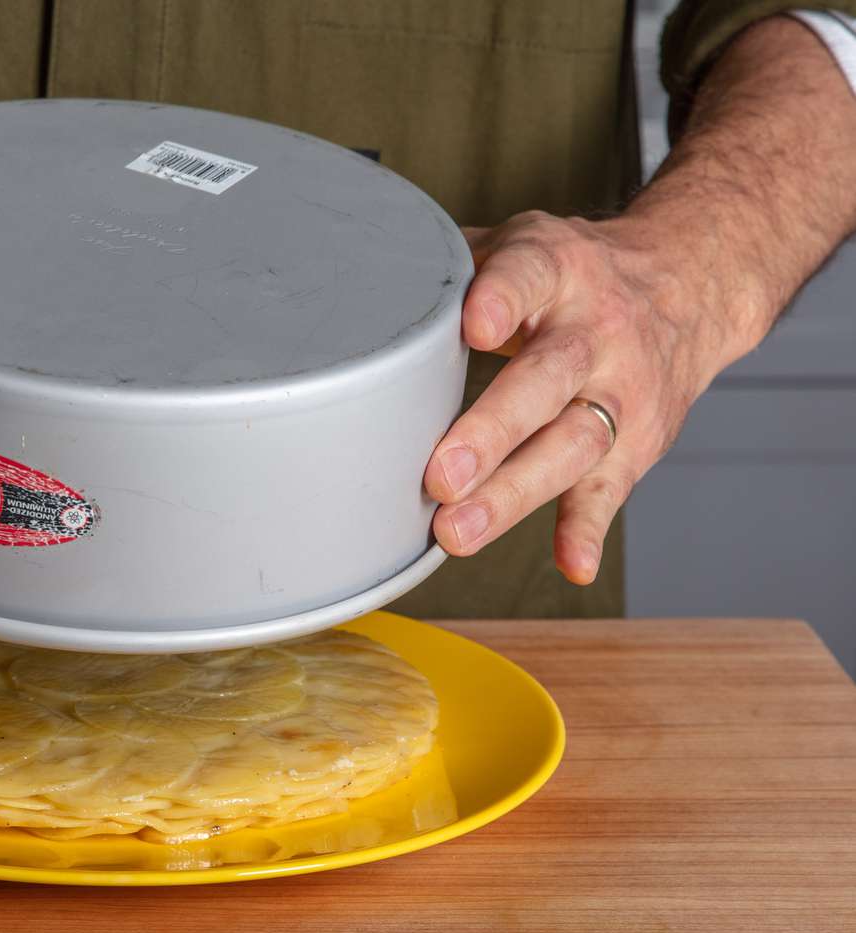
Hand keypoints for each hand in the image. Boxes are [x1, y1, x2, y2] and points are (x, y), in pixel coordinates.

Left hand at [423, 209, 763, 583]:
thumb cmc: (569, 277)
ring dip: (515, 493)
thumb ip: (453, 266)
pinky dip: (589, 529)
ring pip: (572, 443)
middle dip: (493, 430)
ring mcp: (620, 390)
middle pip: (548, 380)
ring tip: (459, 532)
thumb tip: (366, 284)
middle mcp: (595, 330)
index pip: (529, 277)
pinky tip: (571, 563)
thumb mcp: (522, 247)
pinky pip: (612, 489)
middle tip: (440, 475)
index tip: (475, 327)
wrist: (689, 286)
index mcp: (557, 269)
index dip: (502, 298)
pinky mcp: (637, 442)